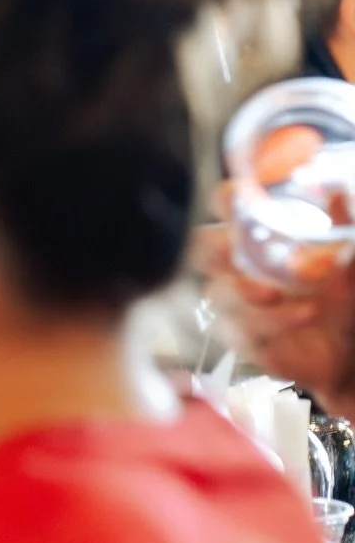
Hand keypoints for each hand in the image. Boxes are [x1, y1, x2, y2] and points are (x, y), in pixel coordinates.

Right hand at [193, 188, 354, 419]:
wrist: (346, 348)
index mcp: (254, 235)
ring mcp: (236, 304)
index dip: (226, 199)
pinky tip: (304, 313)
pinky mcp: (243, 339)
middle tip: (234, 248)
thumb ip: (340, 225)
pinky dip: (274, 321)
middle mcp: (236, 266)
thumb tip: (336, 194)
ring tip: (277, 292)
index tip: (239, 195)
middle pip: (202, 249)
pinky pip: (243, 330)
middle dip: (215, 248)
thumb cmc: (337, 293)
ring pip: (219, 293)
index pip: (225, 207)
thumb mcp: (345, 255)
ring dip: (247, 291)